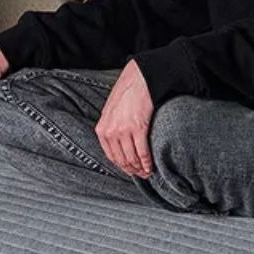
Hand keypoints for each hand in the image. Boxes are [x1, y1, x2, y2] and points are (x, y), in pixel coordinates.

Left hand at [96, 60, 155, 177]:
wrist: (139, 78)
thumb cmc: (127, 93)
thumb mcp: (111, 112)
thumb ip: (111, 128)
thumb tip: (118, 145)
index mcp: (102, 129)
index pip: (111, 156)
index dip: (122, 167)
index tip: (131, 171)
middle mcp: (110, 132)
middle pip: (121, 160)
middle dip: (132, 170)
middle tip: (142, 175)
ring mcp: (123, 130)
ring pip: (132, 158)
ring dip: (140, 168)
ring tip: (147, 172)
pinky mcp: (138, 128)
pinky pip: (142, 152)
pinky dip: (147, 162)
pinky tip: (151, 166)